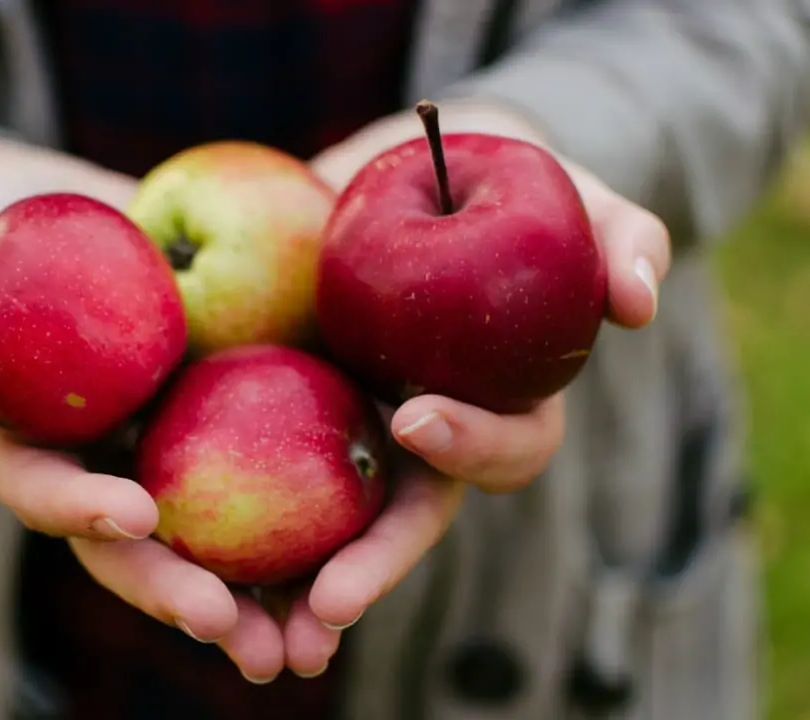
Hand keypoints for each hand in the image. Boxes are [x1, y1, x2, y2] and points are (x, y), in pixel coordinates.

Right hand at [0, 140, 263, 679]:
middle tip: (230, 629)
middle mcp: (95, 462)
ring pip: (203, 538)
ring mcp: (160, 447)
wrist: (68, 197)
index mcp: (26, 443)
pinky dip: (303, 526)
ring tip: (304, 643)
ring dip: (250, 597)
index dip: (81, 509)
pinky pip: (263, 479)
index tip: (136, 514)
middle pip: (131, 545)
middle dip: (173, 592)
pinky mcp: (220, 422)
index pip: (45, 491)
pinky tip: (352, 561)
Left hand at [268, 102, 673, 675]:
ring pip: (326, 530)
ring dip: (293, 590)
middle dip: (372, 568)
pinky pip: (247, 475)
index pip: (498, 448)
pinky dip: (220, 526)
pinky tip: (171, 552)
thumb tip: (638, 304)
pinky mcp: (278, 408)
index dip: (469, 443)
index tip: (415, 415)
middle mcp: (419, 434)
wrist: (393, 169)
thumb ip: (617, 234)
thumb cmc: (492, 181)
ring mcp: (348, 429)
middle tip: (328, 605)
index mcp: (492, 402)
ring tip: (253, 640)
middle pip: (402, 521)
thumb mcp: (560, 192)